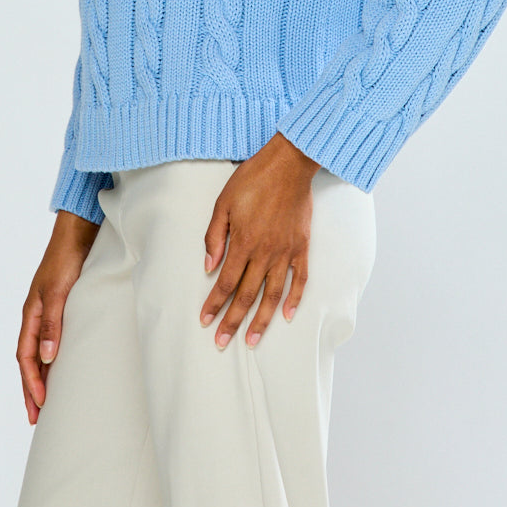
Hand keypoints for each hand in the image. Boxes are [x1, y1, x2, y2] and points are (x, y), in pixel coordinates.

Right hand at [16, 209, 100, 423]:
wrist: (78, 232)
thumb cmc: (66, 258)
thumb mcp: (58, 291)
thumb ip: (52, 323)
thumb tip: (45, 358)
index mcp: (31, 314)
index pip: (25, 356)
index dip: (31, 382)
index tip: (39, 405)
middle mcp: (37, 316)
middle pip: (29, 360)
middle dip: (31, 388)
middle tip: (36, 417)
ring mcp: (49, 312)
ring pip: (40, 352)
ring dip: (42, 376)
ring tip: (47, 401)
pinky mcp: (63, 307)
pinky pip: (53, 340)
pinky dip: (54, 359)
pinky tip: (62, 368)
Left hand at [199, 133, 320, 350]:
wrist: (288, 164)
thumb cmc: (252, 179)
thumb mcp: (223, 203)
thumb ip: (214, 237)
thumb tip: (209, 267)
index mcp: (243, 242)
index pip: (226, 283)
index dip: (214, 304)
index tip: (205, 321)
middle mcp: (265, 252)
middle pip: (247, 295)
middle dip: (233, 321)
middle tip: (221, 342)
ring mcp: (286, 251)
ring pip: (273, 295)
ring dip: (262, 320)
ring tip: (253, 340)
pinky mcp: (302, 247)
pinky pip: (300, 279)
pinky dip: (295, 299)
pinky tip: (288, 316)